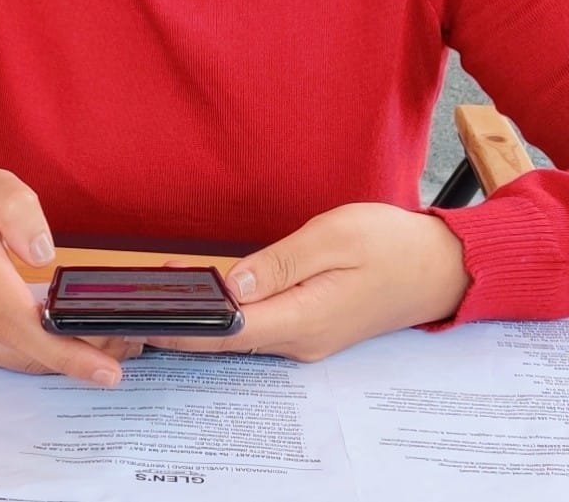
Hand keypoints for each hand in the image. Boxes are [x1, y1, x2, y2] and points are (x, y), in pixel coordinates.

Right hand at [0, 162, 134, 382]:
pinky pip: (0, 360)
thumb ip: (19, 210)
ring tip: (102, 344)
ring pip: (15, 361)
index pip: (16, 319)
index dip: (63, 349)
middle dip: (77, 355)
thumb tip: (46, 254)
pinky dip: (34, 355)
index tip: (106, 369)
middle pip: (23, 349)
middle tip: (124, 348)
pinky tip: (60, 340)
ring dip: (58, 358)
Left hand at [148, 204, 469, 361]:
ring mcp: (307, 336)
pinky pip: (259, 324)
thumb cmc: (391, 245)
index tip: (145, 317)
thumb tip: (230, 285)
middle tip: (136, 301)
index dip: (183, 326)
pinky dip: (227, 311)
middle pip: (228, 338)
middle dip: (182, 322)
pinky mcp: (311, 325)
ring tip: (158, 291)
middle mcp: (301, 339)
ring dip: (202, 316)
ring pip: (242, 333)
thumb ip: (278, 264)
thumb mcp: (332, 238)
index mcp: (304, 320)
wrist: (440, 267)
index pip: (228, 332)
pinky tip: (205, 291)